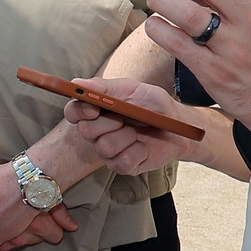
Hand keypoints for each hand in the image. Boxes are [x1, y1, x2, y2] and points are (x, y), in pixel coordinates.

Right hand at [62, 79, 198, 176]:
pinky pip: (121, 161)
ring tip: (138, 132)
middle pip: (86, 130)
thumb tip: (78, 84)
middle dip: (110, 122)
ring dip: (127, 137)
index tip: (94, 108)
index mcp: (96, 110)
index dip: (79, 111)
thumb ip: (104, 87)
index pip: (72, 112)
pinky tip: (143, 146)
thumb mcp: (132, 89)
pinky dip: (137, 152)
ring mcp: (107, 151)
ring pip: (105, 146)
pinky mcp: (121, 166)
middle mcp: (97, 131)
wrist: (177, 125)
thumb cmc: (154, 105)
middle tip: (125, 117)